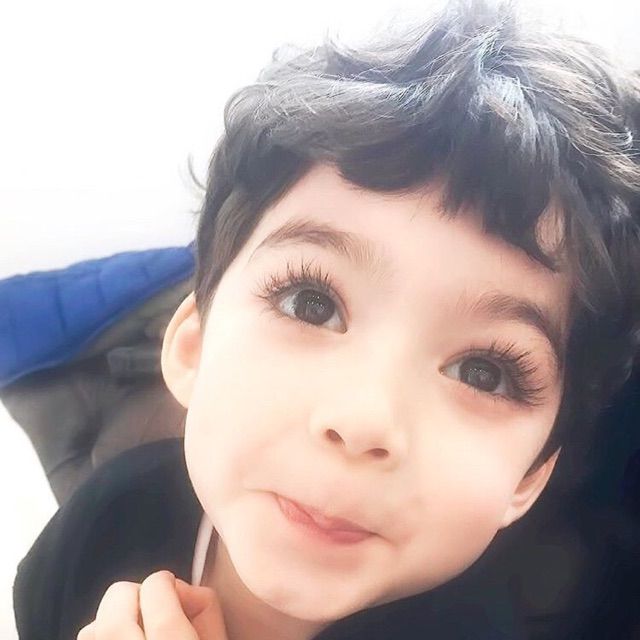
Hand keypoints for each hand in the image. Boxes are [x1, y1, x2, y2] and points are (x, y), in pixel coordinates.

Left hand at [76, 570, 227, 638]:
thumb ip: (206, 609)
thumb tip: (183, 586)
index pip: (156, 592)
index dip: (164, 582)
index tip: (171, 588)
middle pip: (116, 603)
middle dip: (137, 595)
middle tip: (156, 609)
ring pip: (92, 627)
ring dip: (115, 620)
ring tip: (139, 633)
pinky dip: (103, 636)